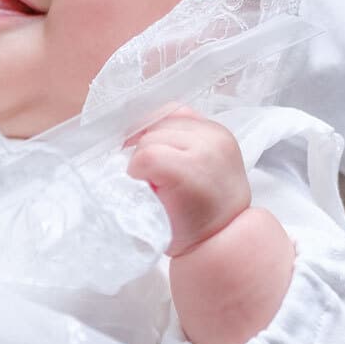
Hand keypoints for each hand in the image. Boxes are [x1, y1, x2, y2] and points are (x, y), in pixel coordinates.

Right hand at [126, 108, 251, 256]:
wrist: (224, 231)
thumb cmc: (186, 230)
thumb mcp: (152, 218)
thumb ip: (133, 190)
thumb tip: (120, 169)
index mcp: (194, 173)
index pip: (146, 155)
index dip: (135, 171)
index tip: (141, 186)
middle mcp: (209, 147)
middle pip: (151, 136)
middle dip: (142, 155)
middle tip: (149, 178)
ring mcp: (215, 135)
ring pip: (161, 121)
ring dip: (152, 140)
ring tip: (158, 161)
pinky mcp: (217, 129)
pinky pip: (179, 113)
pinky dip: (164, 125)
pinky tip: (161, 141)